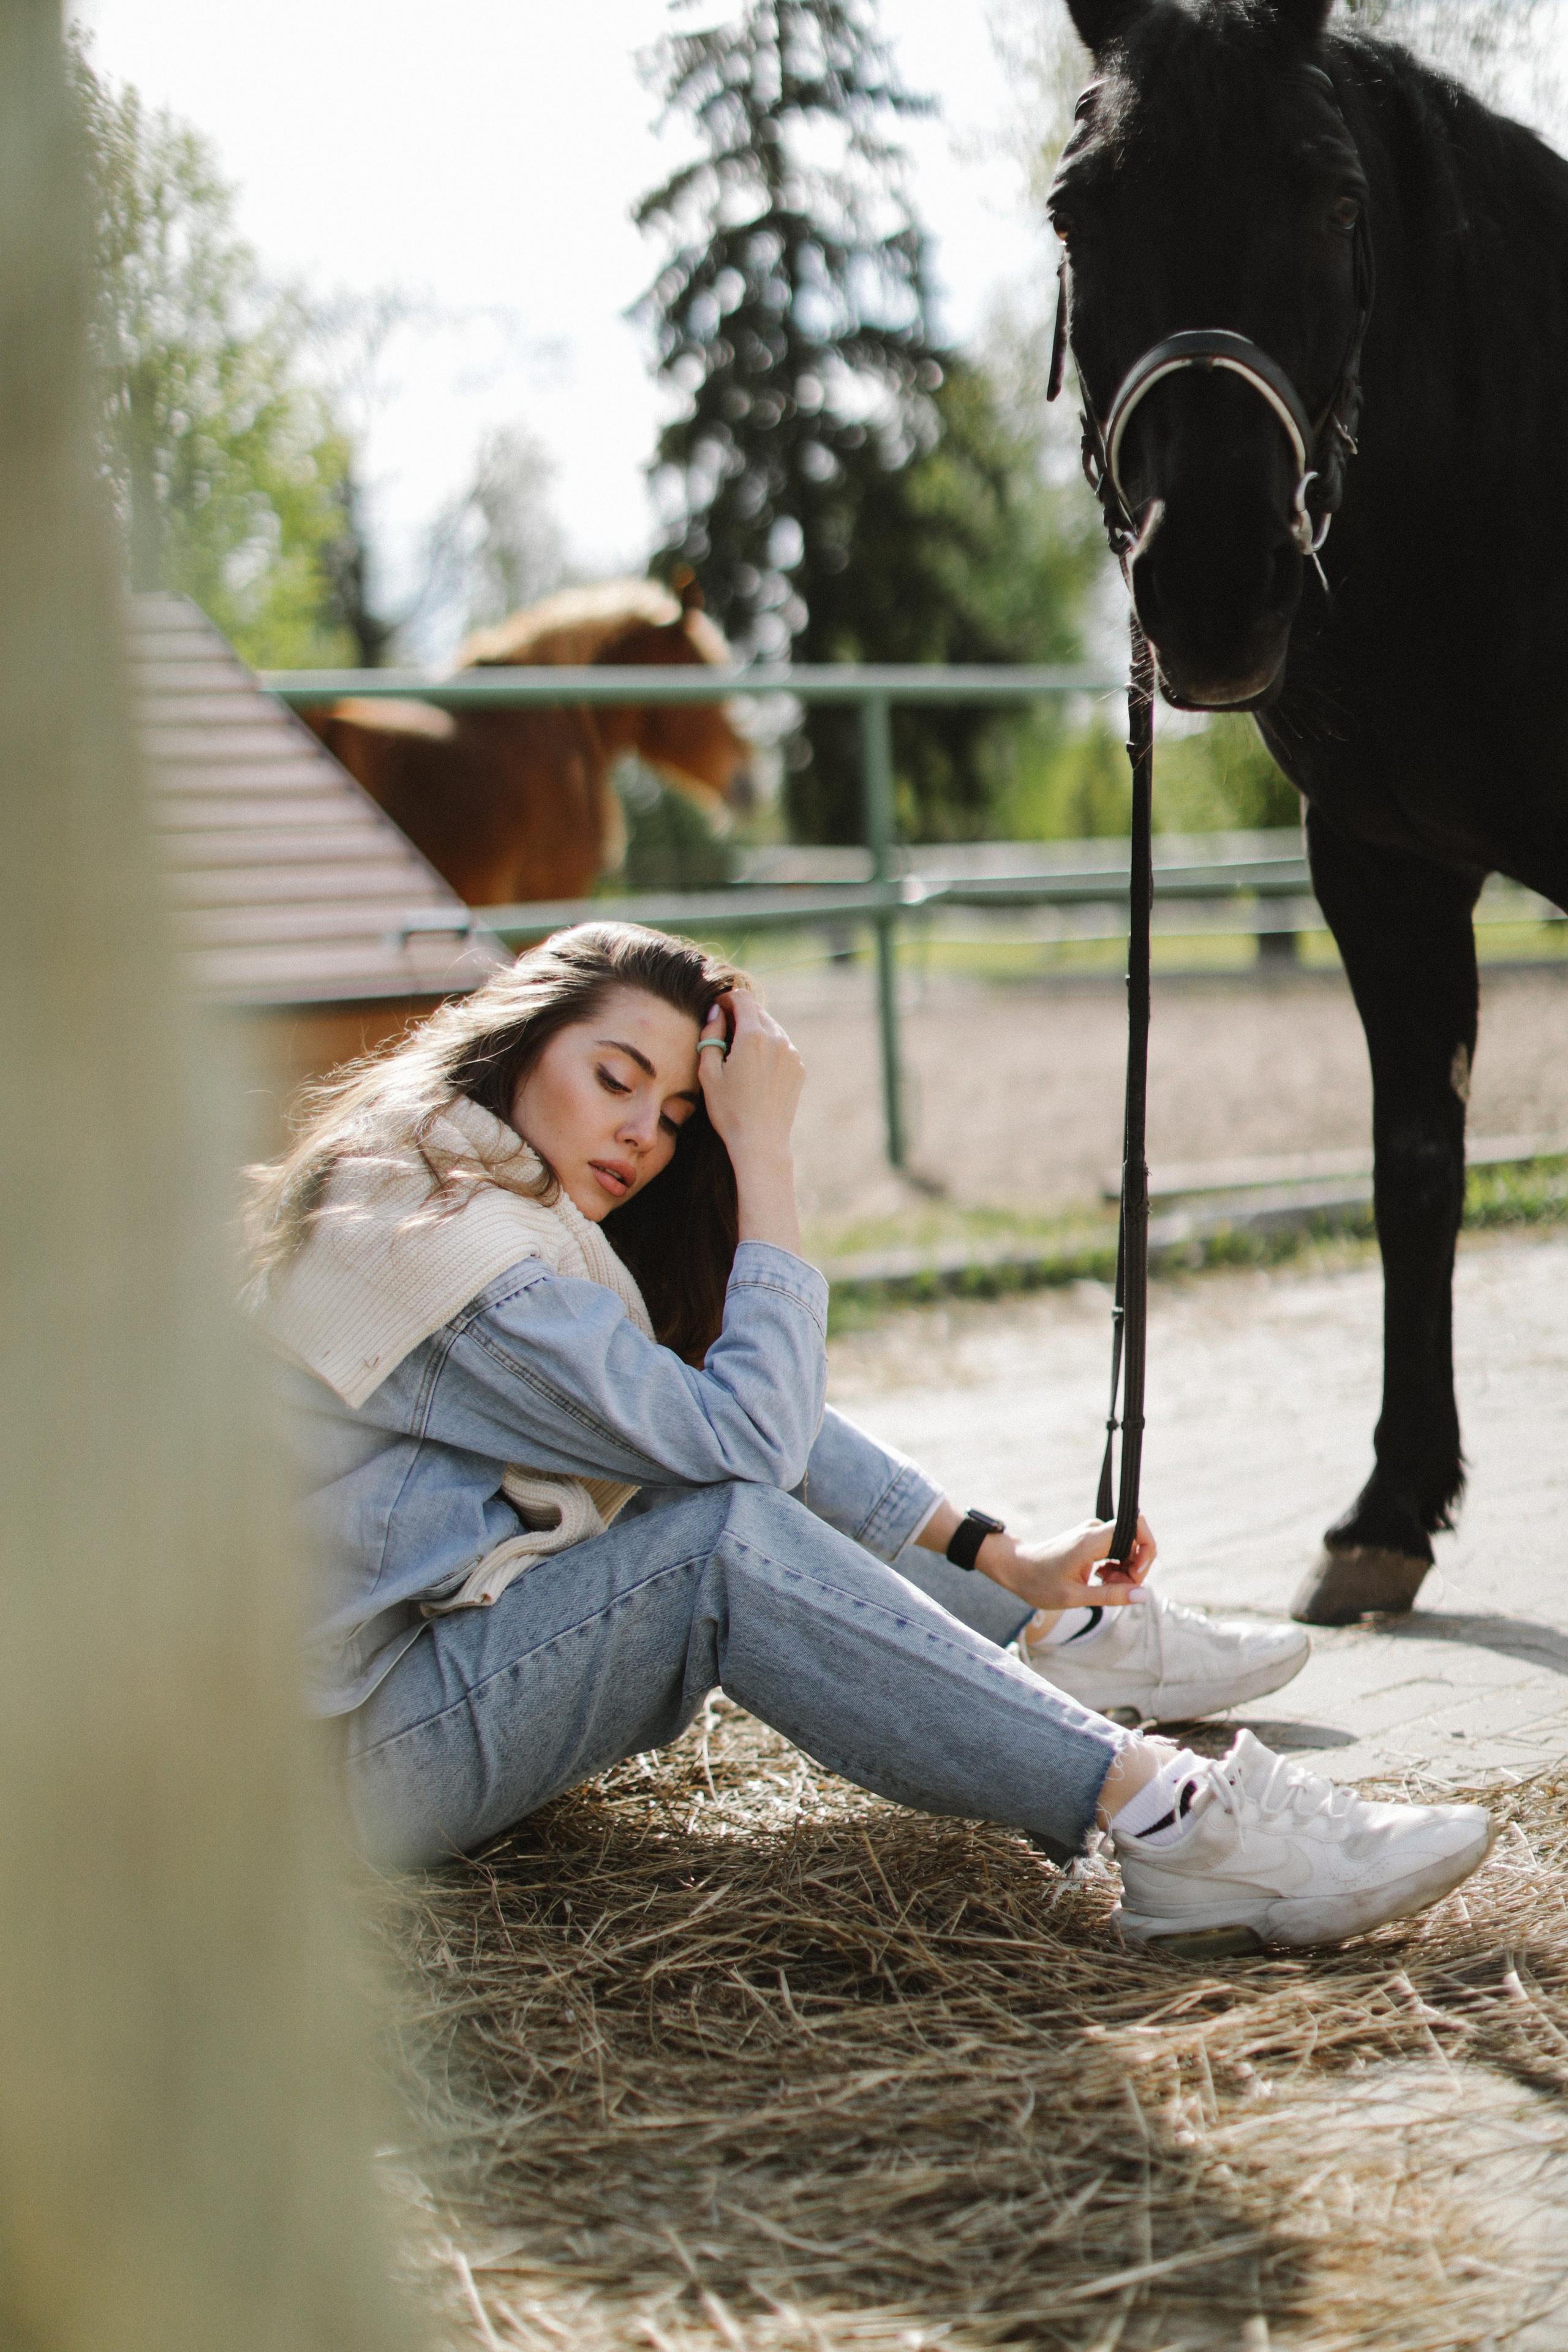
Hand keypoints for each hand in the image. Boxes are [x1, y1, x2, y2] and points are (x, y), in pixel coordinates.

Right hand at [697, 991, 804, 1252]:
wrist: (761, 1142)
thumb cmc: (729, 1110)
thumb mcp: (708, 1072)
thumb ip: (710, 1036)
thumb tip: (717, 1012)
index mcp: (753, 1036)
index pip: (742, 998)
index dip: (726, 998)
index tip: (717, 1008)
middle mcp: (777, 1039)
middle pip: (758, 1012)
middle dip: (740, 1015)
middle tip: (723, 1032)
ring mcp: (791, 1054)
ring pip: (771, 1028)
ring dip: (755, 1031)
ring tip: (738, 1054)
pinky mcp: (798, 1068)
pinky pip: (781, 1047)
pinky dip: (768, 1048)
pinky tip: (755, 1070)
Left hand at [976, 1513, 1156, 1614]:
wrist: (1016, 1568)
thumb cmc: (1039, 1583)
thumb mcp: (1074, 1597)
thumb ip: (1110, 1595)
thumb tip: (1143, 1595)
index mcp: (1091, 1540)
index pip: (1135, 1526)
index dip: (1145, 1551)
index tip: (1134, 1575)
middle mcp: (1094, 1530)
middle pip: (1135, 1540)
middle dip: (1135, 1567)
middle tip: (1117, 1588)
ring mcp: (1092, 1533)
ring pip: (1127, 1547)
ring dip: (1125, 1569)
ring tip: (1105, 1585)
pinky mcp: (1091, 1539)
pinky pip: (1117, 1549)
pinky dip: (1116, 1566)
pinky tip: (1102, 1579)